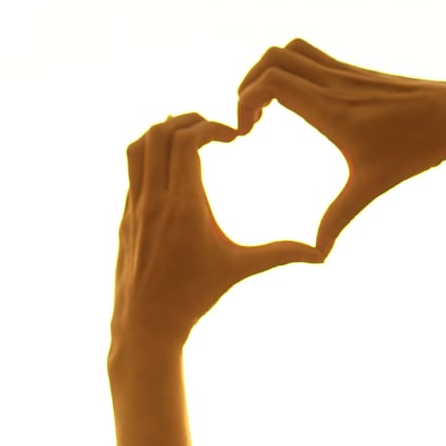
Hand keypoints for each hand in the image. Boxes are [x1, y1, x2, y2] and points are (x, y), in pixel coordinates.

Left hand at [111, 114, 319, 352]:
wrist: (146, 324)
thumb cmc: (194, 297)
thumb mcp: (238, 269)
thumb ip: (279, 254)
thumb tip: (320, 255)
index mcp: (183, 206)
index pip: (186, 140)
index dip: (210, 126)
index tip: (232, 137)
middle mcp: (154, 201)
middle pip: (159, 134)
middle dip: (187, 120)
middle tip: (211, 128)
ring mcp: (135, 207)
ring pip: (137, 148)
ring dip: (161, 133)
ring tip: (187, 136)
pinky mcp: (125, 216)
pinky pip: (131, 171)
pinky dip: (149, 156)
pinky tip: (171, 165)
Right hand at [236, 39, 445, 254]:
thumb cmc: (417, 150)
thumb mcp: (372, 187)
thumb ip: (338, 218)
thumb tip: (318, 255)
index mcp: (331, 109)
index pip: (272, 82)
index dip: (245, 101)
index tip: (246, 132)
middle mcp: (335, 83)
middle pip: (274, 58)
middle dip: (249, 84)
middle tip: (250, 119)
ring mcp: (346, 73)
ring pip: (292, 49)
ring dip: (269, 71)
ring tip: (267, 107)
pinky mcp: (356, 72)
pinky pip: (312, 56)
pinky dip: (291, 71)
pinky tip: (298, 104)